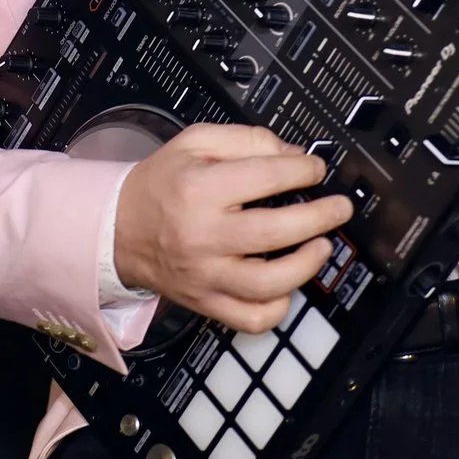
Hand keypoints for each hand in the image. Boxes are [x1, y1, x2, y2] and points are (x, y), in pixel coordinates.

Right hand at [112, 123, 353, 332]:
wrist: (119, 229)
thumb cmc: (160, 184)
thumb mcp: (195, 142)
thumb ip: (246, 140)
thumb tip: (294, 155)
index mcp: (199, 189)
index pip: (265, 177)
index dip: (302, 170)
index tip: (316, 169)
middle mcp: (202, 235)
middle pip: (273, 232)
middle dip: (319, 217)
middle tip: (339, 208)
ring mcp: (205, 275)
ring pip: (267, 284)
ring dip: (306, 265)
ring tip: (321, 246)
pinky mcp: (206, 302)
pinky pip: (251, 318)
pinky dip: (278, 307)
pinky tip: (287, 284)